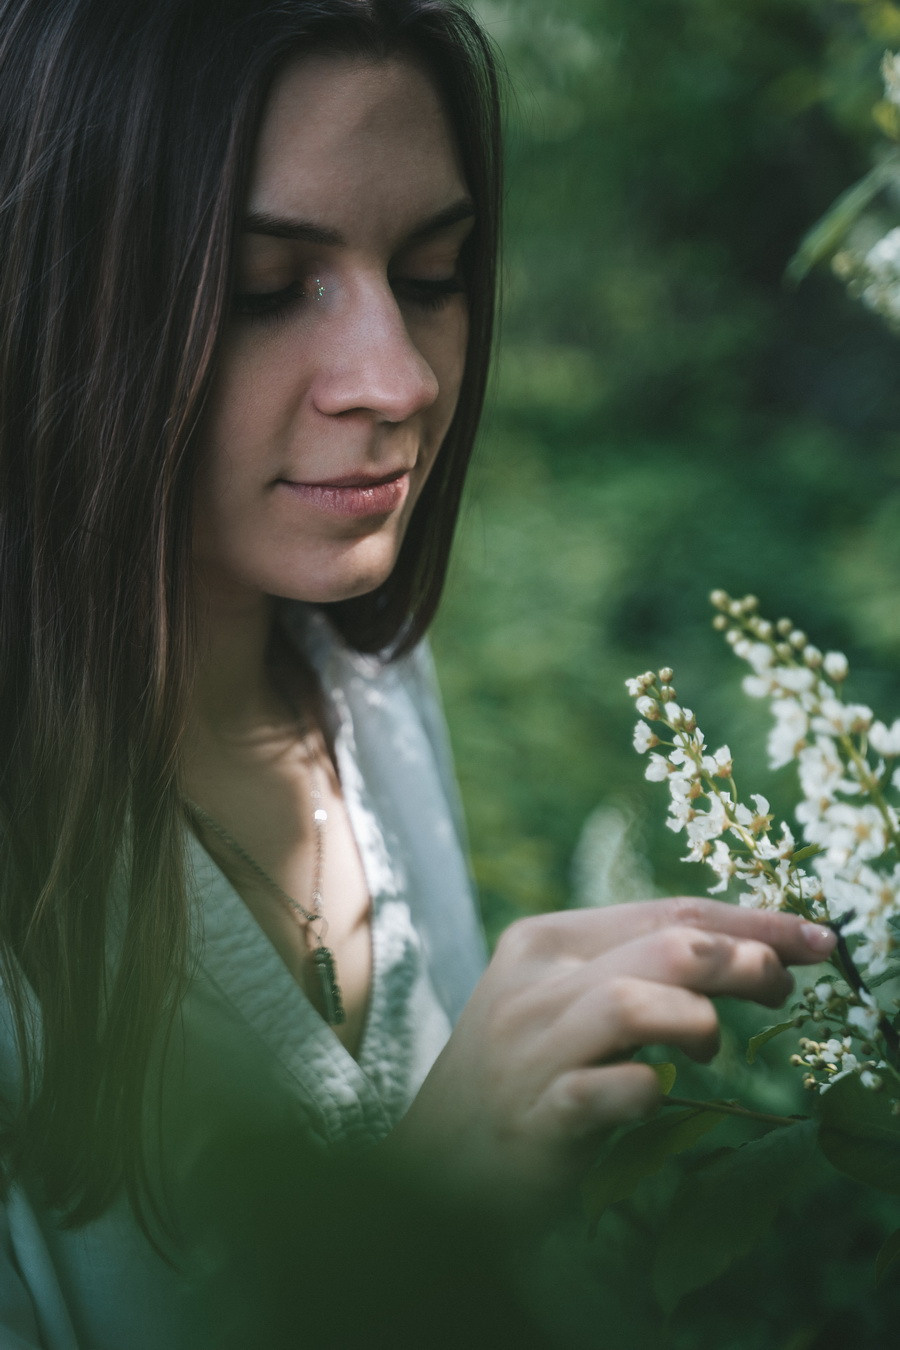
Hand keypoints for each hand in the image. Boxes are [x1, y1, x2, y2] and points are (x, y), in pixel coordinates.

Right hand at [395, 898, 835, 1201]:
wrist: (433, 1163)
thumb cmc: (520, 1074)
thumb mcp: (564, 1001)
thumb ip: (632, 969)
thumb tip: (740, 950)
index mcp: (545, 940)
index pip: (668, 911)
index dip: (753, 921)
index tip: (817, 940)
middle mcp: (535, 983)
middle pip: (668, 947)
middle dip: (747, 959)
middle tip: (784, 987)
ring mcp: (530, 1050)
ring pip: (637, 1002)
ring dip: (699, 1023)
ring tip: (708, 1050)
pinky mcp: (534, 1118)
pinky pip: (605, 1092)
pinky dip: (644, 1092)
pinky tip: (651, 1097)